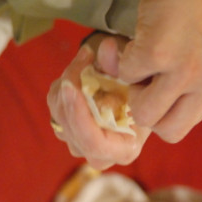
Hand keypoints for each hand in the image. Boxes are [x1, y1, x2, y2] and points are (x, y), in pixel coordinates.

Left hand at [47, 35, 150, 169]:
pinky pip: (55, 106)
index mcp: (123, 150)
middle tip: (83, 59)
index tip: (70, 86)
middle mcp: (99, 154)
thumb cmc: (146, 88)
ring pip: (59, 115)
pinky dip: (63, 86)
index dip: (78, 116)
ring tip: (87, 60)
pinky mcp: (66, 130)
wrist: (137, 90)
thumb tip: (106, 47)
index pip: (93, 143)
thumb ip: (121, 65)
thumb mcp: (139, 76)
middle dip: (70, 92)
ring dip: (68, 84)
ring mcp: (79, 144)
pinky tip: (80, 72)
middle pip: (70, 129)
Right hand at [119, 0, 201, 142]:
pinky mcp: (158, 55)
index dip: (164, 111)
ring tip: (139, 64)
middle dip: (148, 111)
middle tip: (144, 83)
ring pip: (144, 113)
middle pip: (169, 131)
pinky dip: (122, 60)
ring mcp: (187, 70)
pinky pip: (126, 76)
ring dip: (133, 90)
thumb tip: (145, 109)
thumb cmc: (196, 6)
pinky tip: (135, 42)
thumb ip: (191, 86)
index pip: (186, 125)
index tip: (155, 91)